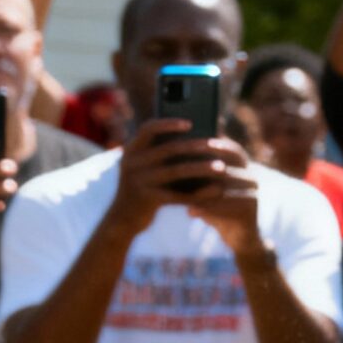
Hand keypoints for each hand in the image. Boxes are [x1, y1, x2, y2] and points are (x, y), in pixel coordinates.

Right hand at [107, 116, 224, 234]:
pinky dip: (197, 193)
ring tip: (220, 167)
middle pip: (169, 149)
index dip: (169, 124)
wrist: (122, 219)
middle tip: (216, 145)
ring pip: (176, 171)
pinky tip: (213, 191)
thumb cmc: (141, 187)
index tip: (190, 123)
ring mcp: (139, 182)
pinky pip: (177, 195)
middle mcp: (132, 163)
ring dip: (201, 168)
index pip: (149, 128)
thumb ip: (157, 150)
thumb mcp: (142, 166)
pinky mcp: (148, 200)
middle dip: (195, 146)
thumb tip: (193, 133)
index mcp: (131, 150)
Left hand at [182, 134, 266, 253]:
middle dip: (199, 167)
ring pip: (223, 187)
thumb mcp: (208, 189)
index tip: (186, 144)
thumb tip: (174, 157)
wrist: (239, 237)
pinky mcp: (250, 210)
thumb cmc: (218, 209)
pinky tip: (190, 212)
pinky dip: (207, 209)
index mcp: (243, 166)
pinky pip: (226, 207)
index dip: (209, 145)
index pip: (228, 148)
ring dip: (200, 191)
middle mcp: (250, 176)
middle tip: (177, 170)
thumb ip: (198, 174)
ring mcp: (253, 193)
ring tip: (180, 194)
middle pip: (224, 166)